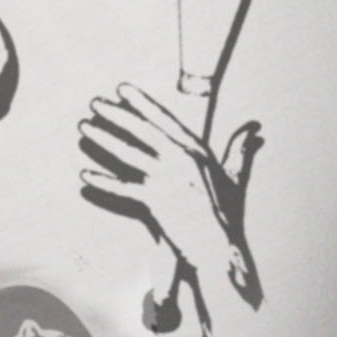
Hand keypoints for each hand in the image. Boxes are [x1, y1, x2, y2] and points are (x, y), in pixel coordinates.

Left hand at [78, 82, 262, 314]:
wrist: (220, 247)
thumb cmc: (228, 214)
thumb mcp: (235, 176)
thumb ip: (238, 150)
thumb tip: (252, 129)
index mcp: (196, 149)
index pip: (163, 118)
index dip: (141, 102)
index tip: (122, 89)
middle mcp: (179, 159)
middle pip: (141, 130)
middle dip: (115, 114)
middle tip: (95, 102)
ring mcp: (165, 179)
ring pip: (127, 154)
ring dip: (103, 139)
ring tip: (84, 127)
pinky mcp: (154, 202)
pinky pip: (122, 189)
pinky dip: (102, 183)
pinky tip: (84, 175)